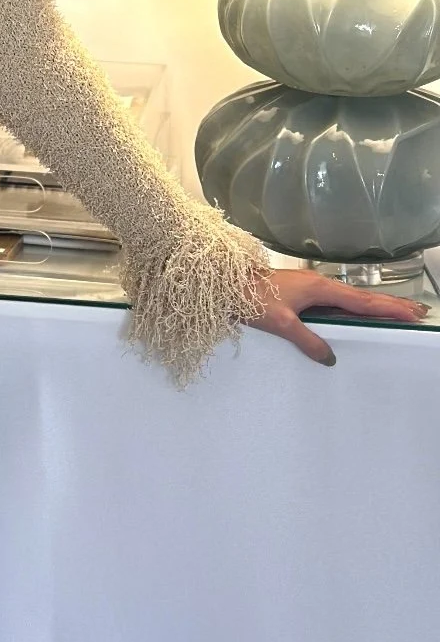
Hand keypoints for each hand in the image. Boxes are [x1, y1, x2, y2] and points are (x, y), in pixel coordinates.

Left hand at [249, 268, 429, 365]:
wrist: (225, 283)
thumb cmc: (251, 299)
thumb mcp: (281, 324)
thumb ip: (308, 341)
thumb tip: (329, 358)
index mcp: (319, 288)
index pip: (362, 301)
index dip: (388, 308)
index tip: (411, 312)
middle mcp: (318, 283)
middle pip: (361, 297)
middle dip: (389, 304)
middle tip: (416, 311)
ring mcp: (310, 285)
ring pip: (349, 297)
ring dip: (373, 304)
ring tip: (394, 311)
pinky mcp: (301, 291)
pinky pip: (335, 300)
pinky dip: (353, 306)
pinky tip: (356, 313)